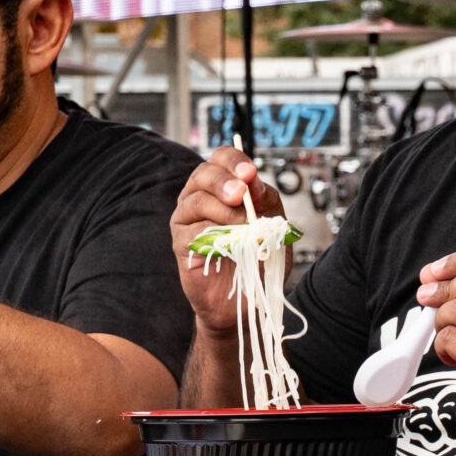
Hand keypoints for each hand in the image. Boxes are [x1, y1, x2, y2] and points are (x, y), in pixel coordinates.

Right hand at [170, 147, 285, 337]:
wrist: (250, 296)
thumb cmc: (260, 257)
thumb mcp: (274, 222)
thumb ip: (265, 200)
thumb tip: (254, 182)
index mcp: (222, 187)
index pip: (220, 158)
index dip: (234, 160)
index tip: (250, 173)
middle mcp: (200, 198)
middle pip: (202, 173)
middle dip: (224, 180)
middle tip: (241, 194)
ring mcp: (187, 220)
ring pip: (195, 200)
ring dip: (222, 210)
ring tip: (243, 225)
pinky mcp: (181, 244)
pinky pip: (192, 230)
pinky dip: (214, 234)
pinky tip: (231, 243)